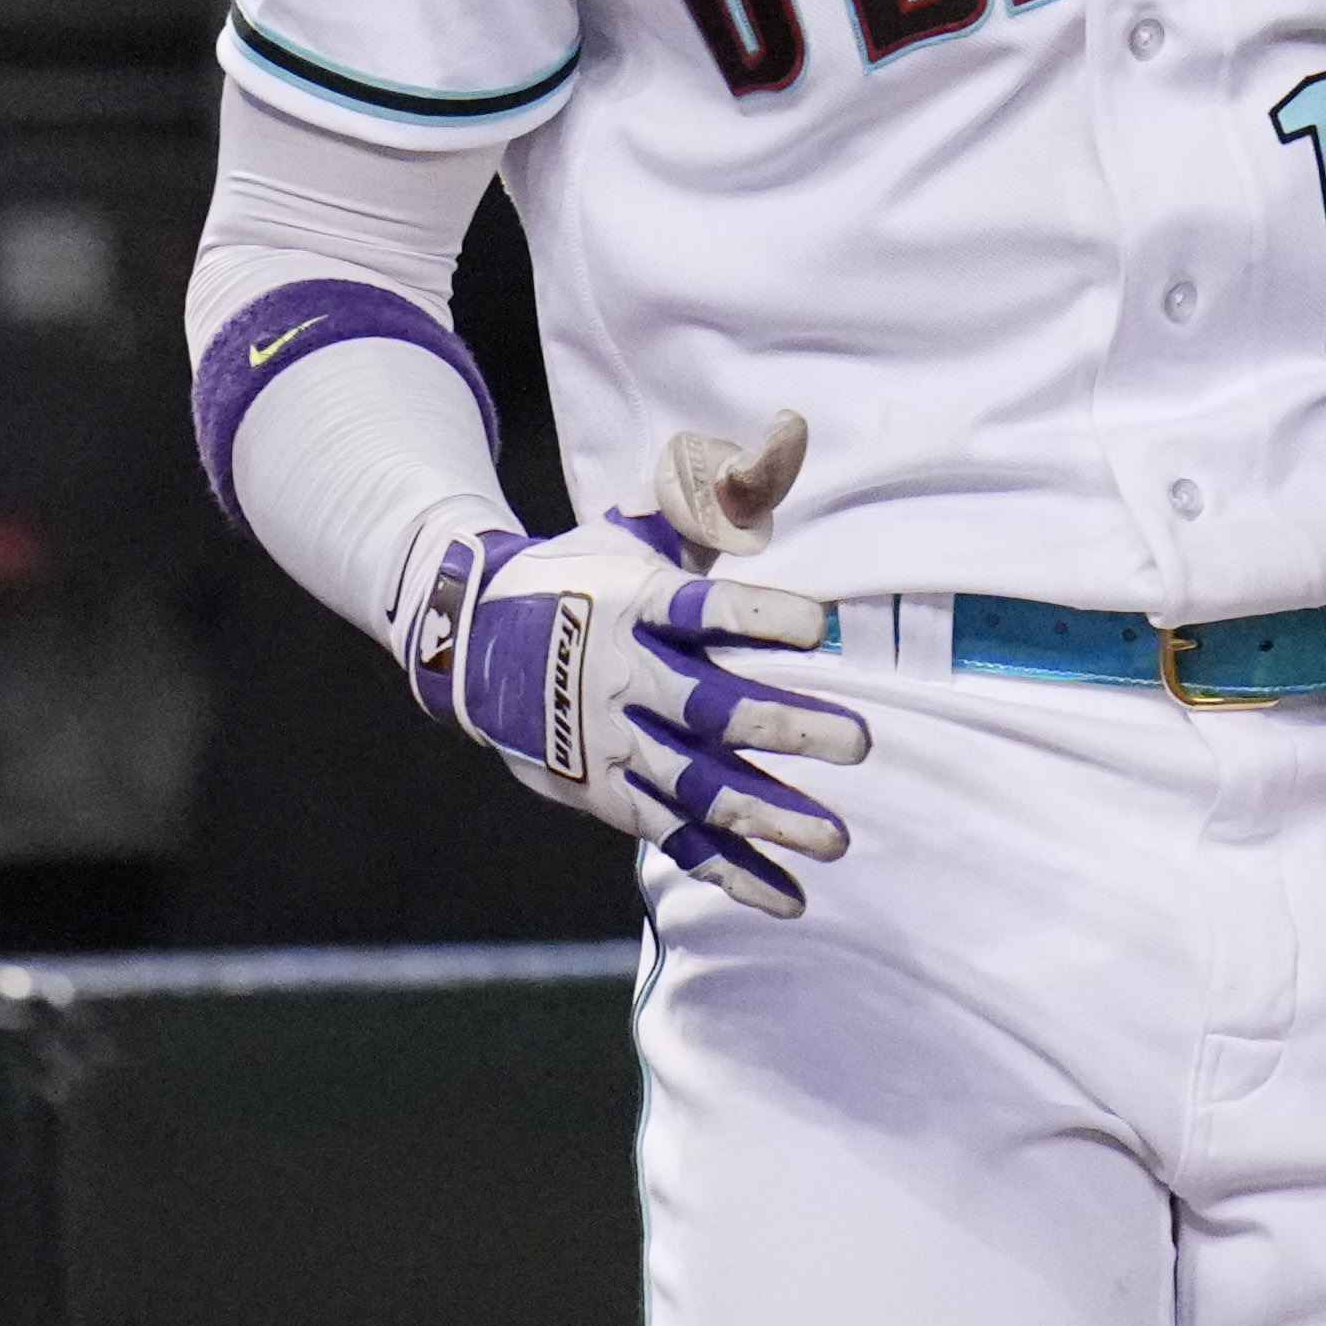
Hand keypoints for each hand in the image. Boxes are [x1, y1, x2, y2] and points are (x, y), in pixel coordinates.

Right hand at [404, 419, 865, 915]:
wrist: (466, 638)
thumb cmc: (583, 572)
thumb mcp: (640, 523)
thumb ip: (720, 490)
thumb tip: (793, 429)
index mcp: (635, 604)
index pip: (701, 610)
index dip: (755, 616)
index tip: (817, 626)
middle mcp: (622, 679)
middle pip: (710, 711)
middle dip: (784, 729)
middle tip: (859, 744)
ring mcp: (611, 746)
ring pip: (698, 789)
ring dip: (768, 816)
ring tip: (835, 838)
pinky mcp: (605, 795)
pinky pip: (676, 839)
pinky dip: (730, 872)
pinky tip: (788, 896)